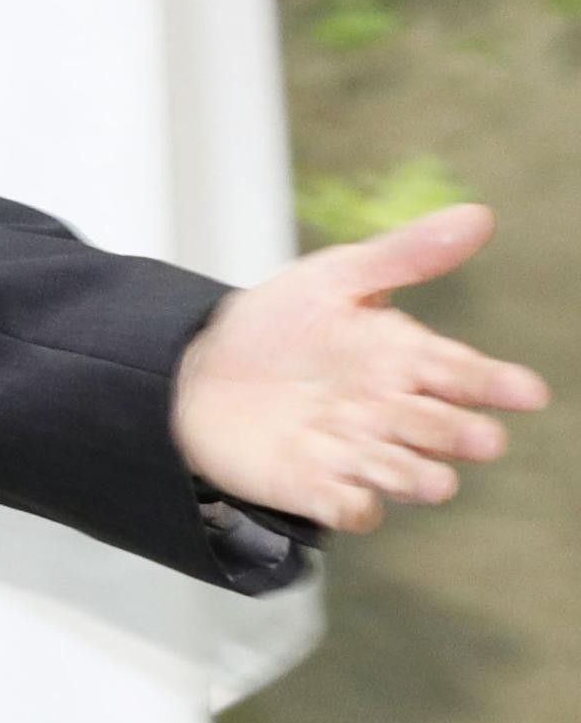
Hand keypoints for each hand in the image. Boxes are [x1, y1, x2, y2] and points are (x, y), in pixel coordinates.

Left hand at [176, 203, 549, 531]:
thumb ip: (403, 256)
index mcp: (404, 359)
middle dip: (460, 435)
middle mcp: (390, 411)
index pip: (463, 373)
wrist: (195, 367)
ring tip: (437, 481)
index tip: (527, 391)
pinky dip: (351, 507)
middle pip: (438, 428)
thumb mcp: (333, 277)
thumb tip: (479, 216)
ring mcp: (355, 452)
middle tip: (484, 440)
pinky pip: (342, 505)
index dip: (496, 383)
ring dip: (416, 476)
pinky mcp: (314, 486)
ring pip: (400, 471)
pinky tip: (355, 503)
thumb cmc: (276, 322)